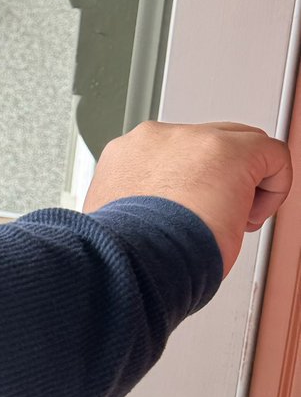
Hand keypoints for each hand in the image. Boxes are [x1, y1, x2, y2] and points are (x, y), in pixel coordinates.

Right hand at [83, 121, 291, 274]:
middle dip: (218, 176)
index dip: (190, 184)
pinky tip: (250, 217)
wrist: (134, 257)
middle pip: (206, 142)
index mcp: (126, 156)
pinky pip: (274, 155)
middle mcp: (154, 139)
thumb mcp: (122, 220)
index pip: (170, 155)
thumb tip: (162, 215)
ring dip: (242, 181)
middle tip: (216, 215)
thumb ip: (141, 203)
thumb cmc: (128, 251)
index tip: (191, 212)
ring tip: (230, 221)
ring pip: (240, 143)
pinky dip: (274, 187)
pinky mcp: (231, 150)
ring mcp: (192, 138)